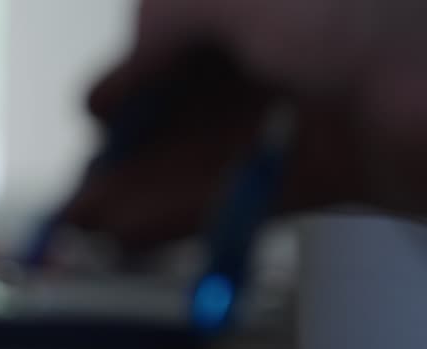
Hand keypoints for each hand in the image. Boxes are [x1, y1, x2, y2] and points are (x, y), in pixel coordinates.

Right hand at [64, 0, 426, 251]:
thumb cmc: (364, 13)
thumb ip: (162, 25)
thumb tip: (118, 81)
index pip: (189, 32)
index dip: (137, 76)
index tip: (101, 114)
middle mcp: (298, 40)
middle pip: (196, 102)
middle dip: (133, 151)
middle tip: (82, 192)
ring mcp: (321, 105)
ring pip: (218, 153)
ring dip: (149, 190)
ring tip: (92, 225)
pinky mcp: (342, 164)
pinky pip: (253, 190)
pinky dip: (192, 213)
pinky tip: (138, 229)